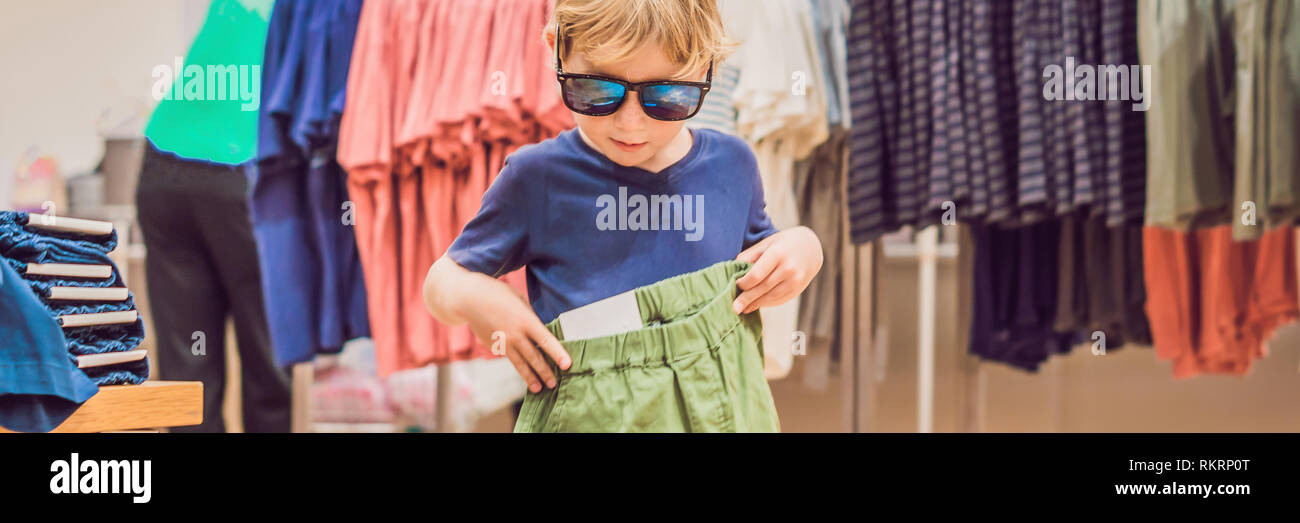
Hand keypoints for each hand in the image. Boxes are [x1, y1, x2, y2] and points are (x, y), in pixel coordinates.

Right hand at [427, 256, 569, 393]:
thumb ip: (530, 317)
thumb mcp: (519, 300)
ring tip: (538, 389)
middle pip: (534, 357)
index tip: (567, 365)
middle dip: (545, 372)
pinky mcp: (494, 347)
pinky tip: (524, 373)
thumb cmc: (497, 294)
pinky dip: (518, 365)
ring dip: (530, 377)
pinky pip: (509, 357)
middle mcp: (515, 335)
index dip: (557, 354)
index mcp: (525, 320)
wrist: (469, 299)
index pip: (546, 340)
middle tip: (554, 384)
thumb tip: (538, 332)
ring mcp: (503, 343)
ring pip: (520, 364)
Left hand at [733, 226, 822, 314]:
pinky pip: (780, 300)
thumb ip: (750, 255)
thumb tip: (733, 270)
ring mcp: (795, 281)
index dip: (744, 283)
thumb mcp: (766, 243)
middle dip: (747, 299)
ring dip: (756, 304)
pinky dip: (767, 304)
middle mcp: (789, 268)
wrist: (811, 247)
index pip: (757, 274)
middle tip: (734, 308)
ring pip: (771, 297)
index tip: (736, 285)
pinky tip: (757, 304)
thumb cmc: (783, 244)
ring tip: (743, 309)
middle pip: (763, 288)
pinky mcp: (798, 289)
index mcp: (778, 253)